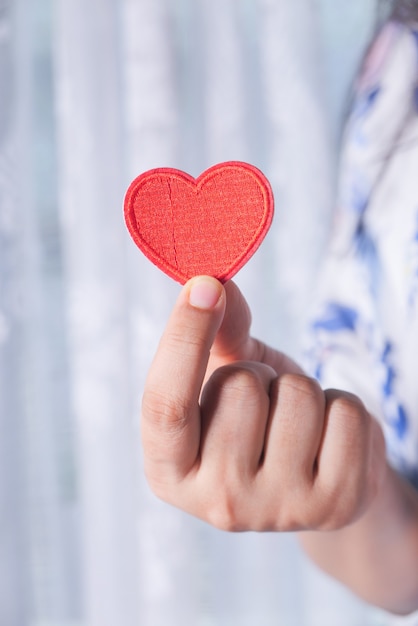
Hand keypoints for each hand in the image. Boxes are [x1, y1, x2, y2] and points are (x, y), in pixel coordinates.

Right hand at [142, 276, 385, 531]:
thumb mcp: (225, 380)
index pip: (165, 404)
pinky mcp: (335, 505)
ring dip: (301, 389)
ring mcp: (278, 511)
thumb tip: (216, 282)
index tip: (205, 286)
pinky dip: (342, 406)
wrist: (311, 477)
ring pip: (299, 395)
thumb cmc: (257, 423)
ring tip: (296, 421)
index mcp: (170, 471)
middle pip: (242, 387)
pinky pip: (347, 412)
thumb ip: (216, 335)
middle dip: (259, 374)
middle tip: (263, 403)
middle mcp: (218, 503)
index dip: (184, 339)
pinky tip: (329, 436)